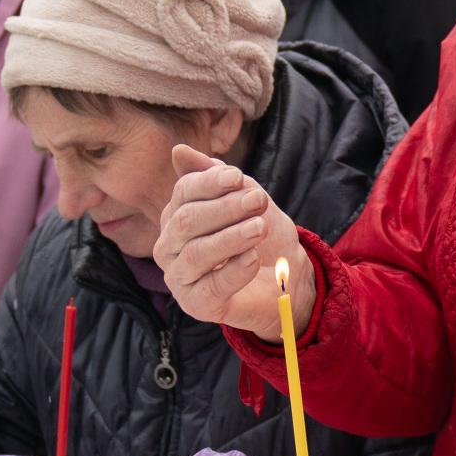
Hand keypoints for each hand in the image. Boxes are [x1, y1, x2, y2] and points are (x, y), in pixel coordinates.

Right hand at [156, 145, 310, 339]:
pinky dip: (235, 270)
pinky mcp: (197, 304)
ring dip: (232, 237)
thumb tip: (179, 151)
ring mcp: (179, 277)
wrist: (285, 276)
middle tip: (259, 200)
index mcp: (177, 215)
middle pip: (187, 221)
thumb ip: (215, 176)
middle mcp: (169, 246)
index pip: (183, 193)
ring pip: (197, 252)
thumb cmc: (260, 233)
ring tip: (260, 228)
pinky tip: (253, 258)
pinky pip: (212, 286)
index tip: (238, 177)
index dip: (210, 182)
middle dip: (225, 208)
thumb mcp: (244, 197)